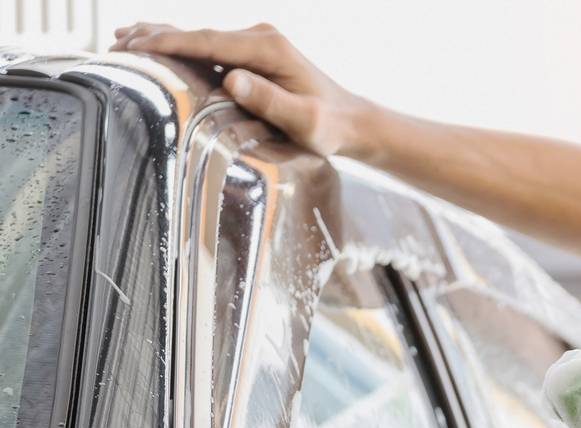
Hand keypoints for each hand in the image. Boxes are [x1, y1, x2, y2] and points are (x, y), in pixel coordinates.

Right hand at [110, 22, 373, 159]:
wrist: (353, 122)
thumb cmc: (331, 127)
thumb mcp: (305, 120)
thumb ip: (270, 100)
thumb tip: (231, 78)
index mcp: (267, 48)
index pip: (208, 42)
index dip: (169, 42)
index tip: (135, 44)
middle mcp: (259, 38)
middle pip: (198, 34)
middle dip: (155, 36)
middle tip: (115, 42)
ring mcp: (256, 44)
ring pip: (200, 38)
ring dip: (163, 38)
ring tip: (123, 38)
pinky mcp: (254, 55)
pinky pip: (210, 48)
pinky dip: (182, 46)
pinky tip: (158, 45)